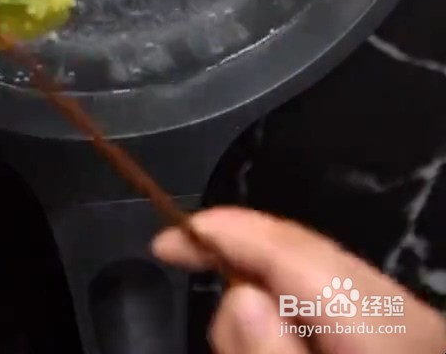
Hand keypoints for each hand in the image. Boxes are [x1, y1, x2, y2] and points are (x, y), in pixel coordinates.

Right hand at [154, 207, 445, 352]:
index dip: (226, 232)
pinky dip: (293, 319)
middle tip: (187, 277)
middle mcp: (400, 310)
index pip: (293, 250)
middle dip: (241, 265)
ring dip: (265, 301)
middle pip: (304, 254)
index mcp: (382, 325)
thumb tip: (237, 296)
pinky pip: (332, 306)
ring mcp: (408, 325)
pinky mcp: (403, 340)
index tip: (166, 241)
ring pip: (316, 278)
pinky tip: (280, 341)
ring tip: (243, 341)